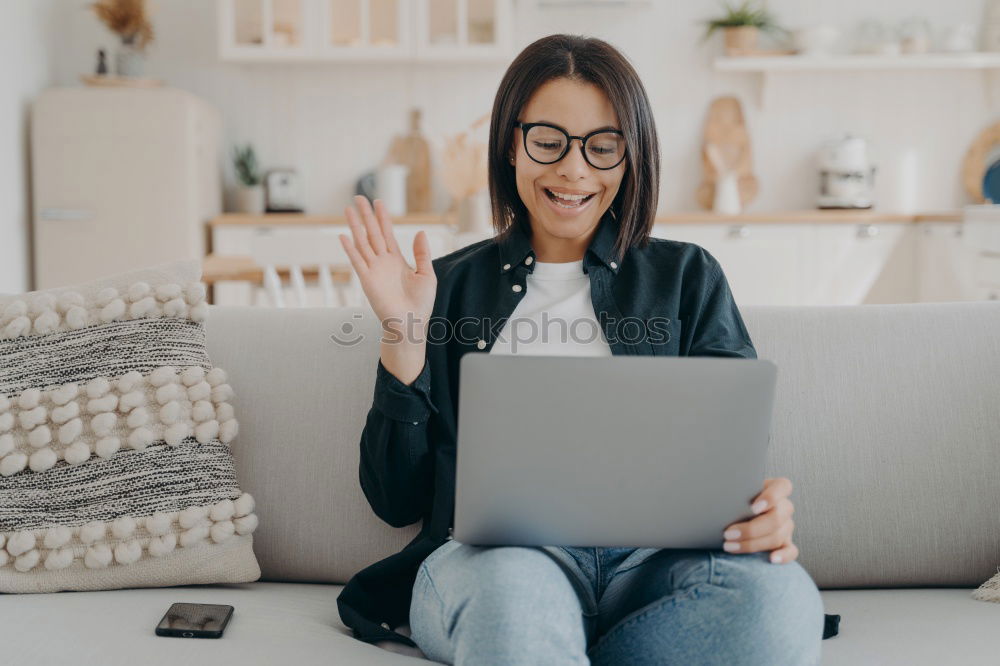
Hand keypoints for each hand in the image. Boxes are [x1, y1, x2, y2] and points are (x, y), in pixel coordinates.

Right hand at [339, 195, 436, 335]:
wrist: (410, 323)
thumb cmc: (420, 304)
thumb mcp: (427, 274)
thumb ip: (422, 254)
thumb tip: (420, 232)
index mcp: (397, 260)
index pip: (387, 233)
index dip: (383, 217)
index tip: (378, 202)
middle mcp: (383, 262)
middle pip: (372, 233)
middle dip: (366, 215)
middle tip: (358, 197)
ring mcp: (374, 270)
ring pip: (362, 242)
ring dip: (355, 226)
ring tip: (348, 209)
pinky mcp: (367, 280)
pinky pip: (357, 261)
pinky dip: (350, 248)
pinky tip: (344, 235)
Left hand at [721, 477, 796, 563]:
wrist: (731, 514)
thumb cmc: (731, 499)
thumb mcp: (733, 492)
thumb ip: (733, 492)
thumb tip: (718, 498)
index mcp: (775, 488)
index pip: (783, 487)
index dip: (771, 497)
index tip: (753, 507)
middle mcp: (783, 507)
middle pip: (776, 518)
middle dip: (751, 529)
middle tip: (728, 533)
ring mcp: (786, 526)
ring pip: (777, 536)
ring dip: (752, 544)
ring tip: (729, 546)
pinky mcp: (786, 543)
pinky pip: (791, 551)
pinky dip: (783, 556)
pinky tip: (771, 559)